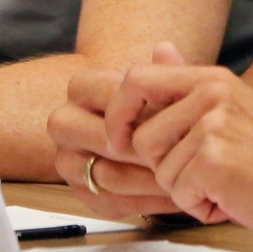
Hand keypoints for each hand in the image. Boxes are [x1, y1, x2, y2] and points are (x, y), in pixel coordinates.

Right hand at [49, 60, 187, 218]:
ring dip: (153, 181)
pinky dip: (147, 202)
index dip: (150, 115)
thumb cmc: (148, 103)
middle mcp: (65, 123)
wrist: (130, 129)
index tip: (184, 123)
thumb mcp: (156, 85)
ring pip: (110, 176)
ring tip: (187, 180)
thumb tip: (165, 49)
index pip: (114, 100)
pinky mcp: (80, 192)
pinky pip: (113, 203)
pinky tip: (176, 196)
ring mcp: (68, 160)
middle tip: (188, 159)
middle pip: (107, 142)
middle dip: (151, 153)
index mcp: (81, 88)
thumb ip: (164, 70)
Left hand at [104, 45, 252, 247]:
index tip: (121, 140)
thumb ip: (190, 82)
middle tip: (203, 172)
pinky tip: (230, 198)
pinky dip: (200, 206)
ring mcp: (214, 126)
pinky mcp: (216, 160)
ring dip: (185, 190)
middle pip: (142, 136)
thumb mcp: (234, 107)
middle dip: (163, 167)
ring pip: (160, 170)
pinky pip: (180, 192)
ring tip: (222, 184)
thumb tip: (159, 47)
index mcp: (212, 79)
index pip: (137, 79)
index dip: (118, 113)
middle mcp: (212, 95)